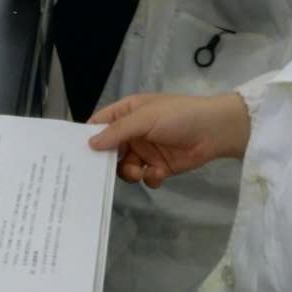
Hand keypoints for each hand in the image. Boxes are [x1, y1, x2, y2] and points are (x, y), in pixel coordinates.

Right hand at [89, 91, 249, 186]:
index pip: (101, 124)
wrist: (213, 131)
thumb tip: (90, 144)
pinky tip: (158, 173)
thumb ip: (117, 132)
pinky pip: (145, 177)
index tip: (77, 155)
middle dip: (108, 162)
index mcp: (128, 113)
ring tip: (140, 172)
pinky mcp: (159, 167)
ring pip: (126, 167)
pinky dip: (149, 178)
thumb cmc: (177, 115)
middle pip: (110, 150)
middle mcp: (134, 132)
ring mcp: (146, 150)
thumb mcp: (145, 118)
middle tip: (103, 174)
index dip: (89, 138)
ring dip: (130, 172)